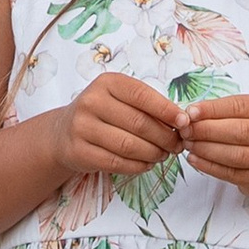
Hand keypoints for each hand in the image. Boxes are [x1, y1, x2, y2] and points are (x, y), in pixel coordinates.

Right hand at [61, 72, 184, 181]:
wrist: (63, 132)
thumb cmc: (103, 113)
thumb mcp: (121, 99)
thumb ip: (148, 106)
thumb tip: (181, 122)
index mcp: (107, 83)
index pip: (142, 95)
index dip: (167, 110)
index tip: (185, 123)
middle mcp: (91, 101)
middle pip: (139, 123)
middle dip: (165, 137)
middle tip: (177, 145)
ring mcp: (82, 127)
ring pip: (129, 145)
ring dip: (153, 153)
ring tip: (163, 155)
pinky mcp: (79, 151)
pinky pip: (116, 163)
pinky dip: (138, 166)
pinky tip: (147, 164)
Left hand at [177, 93, 248, 191]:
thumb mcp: (248, 116)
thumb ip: (223, 113)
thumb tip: (191, 114)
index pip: (240, 106)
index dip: (212, 109)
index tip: (190, 112)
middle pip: (239, 131)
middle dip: (206, 130)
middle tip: (185, 130)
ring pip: (235, 155)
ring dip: (206, 149)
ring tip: (188, 145)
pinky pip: (232, 174)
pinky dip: (209, 166)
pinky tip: (195, 159)